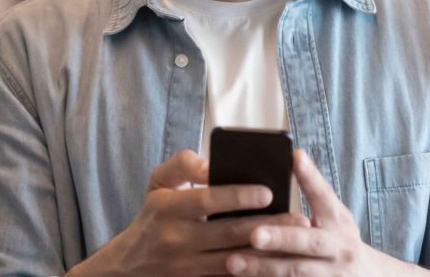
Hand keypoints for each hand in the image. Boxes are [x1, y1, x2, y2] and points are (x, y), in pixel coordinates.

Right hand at [66, 150, 310, 276]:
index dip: (239, 196)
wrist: (130, 266)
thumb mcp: (158, 183)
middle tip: (299, 219)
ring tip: (295, 240)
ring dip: (267, 252)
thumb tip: (211, 164)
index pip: (208, 200)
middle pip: (229, 233)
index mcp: (168, 208)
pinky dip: (254, 271)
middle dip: (267, 226)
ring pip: (235, 260)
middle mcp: (177, 239)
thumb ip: (183, 164)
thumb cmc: (153, 216)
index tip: (268, 192)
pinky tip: (277, 264)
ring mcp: (186, 266)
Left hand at [225, 150, 429, 275]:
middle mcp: (338, 249)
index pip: (324, 196)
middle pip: (308, 242)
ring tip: (233, 261)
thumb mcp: (335, 216)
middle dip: (281, 238)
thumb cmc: (338, 239)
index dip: (310, 177)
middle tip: (255, 234)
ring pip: (295, 271)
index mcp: (339, 222)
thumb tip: (294, 155)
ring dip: (262, 267)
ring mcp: (329, 274)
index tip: (294, 158)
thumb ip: (316, 193)